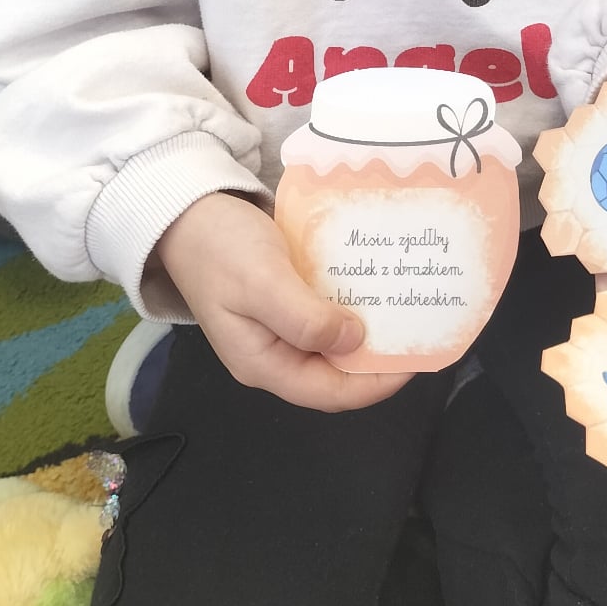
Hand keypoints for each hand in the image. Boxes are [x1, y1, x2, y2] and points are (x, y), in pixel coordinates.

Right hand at [153, 193, 412, 410]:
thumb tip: (355, 342)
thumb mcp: (262, 283)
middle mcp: (274, 354)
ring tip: (408, 308)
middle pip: (336, 374)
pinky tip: (378, 287)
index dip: (375, 384)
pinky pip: (328, 314)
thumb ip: (305, 318)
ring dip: (370, 330)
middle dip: (378, 359)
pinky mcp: (287, 301)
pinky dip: (354, 305)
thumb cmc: (220, 248)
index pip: (330, 393)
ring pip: (335, 344)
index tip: (415, 359)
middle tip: (419, 331)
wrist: (187, 212)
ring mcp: (280, 328)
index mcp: (263, 363)